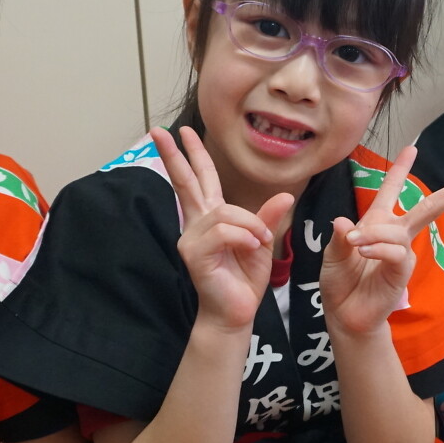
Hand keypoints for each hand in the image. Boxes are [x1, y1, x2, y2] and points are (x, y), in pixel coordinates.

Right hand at [152, 126, 292, 331]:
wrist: (236, 312)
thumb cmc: (244, 279)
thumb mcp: (261, 242)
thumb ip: (266, 217)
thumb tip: (284, 194)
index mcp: (211, 218)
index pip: (200, 179)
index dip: (192, 155)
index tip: (180, 132)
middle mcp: (196, 224)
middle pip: (186, 182)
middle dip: (175, 155)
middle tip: (159, 131)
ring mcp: (191, 238)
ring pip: (225, 212)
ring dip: (250, 225)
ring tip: (258, 242)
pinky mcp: (193, 254)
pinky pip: (223, 231)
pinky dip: (243, 237)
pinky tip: (249, 249)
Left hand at [319, 146, 443, 337]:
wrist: (345, 314)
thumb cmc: (340, 281)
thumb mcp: (333, 255)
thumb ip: (338, 238)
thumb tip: (343, 221)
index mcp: (376, 222)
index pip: (390, 191)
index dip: (400, 169)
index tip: (412, 147)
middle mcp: (394, 234)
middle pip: (426, 208)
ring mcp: (402, 253)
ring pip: (399, 231)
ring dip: (375, 234)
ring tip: (354, 244)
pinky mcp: (403, 271)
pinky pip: (397, 252)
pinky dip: (380, 249)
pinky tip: (364, 252)